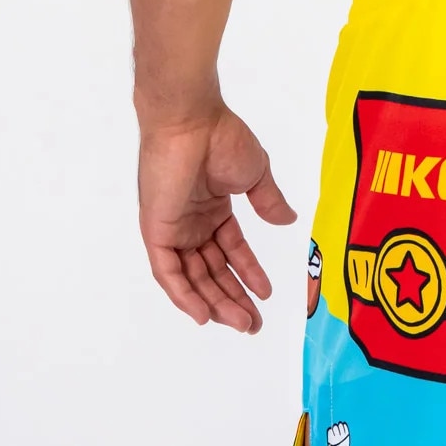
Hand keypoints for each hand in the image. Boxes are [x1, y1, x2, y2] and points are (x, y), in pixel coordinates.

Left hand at [137, 103, 297, 332]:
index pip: (231, 250)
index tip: (267, 294)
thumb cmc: (223, 138)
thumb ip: (269, 201)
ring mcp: (173, 228)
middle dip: (233, 298)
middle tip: (253, 323)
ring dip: (214, 302)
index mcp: (213, 207)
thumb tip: (288, 221)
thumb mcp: (255, 174)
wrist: (192, 122)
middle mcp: (191, 222)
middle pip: (212, 271)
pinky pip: (168, 271)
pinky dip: (183, 295)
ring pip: (193, 277)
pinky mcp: (156, 231)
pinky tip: (203, 314)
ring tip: (239, 323)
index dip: (249, 273)